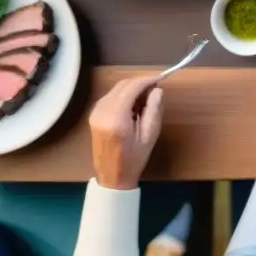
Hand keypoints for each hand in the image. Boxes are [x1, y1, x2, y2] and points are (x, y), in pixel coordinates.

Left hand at [88, 76, 163, 190]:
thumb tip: (157, 90)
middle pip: (123, 85)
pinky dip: (123, 96)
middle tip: (155, 90)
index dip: (147, 80)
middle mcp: (102, 111)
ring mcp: (95, 113)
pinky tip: (132, 107)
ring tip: (145, 101)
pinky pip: (110, 97)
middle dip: (140, 84)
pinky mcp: (94, 115)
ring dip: (131, 89)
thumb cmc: (134, 159)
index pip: (132, 87)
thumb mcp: (150, 135)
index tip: (161, 78)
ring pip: (116, 89)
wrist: (112, 177)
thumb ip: (154, 109)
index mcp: (116, 118)